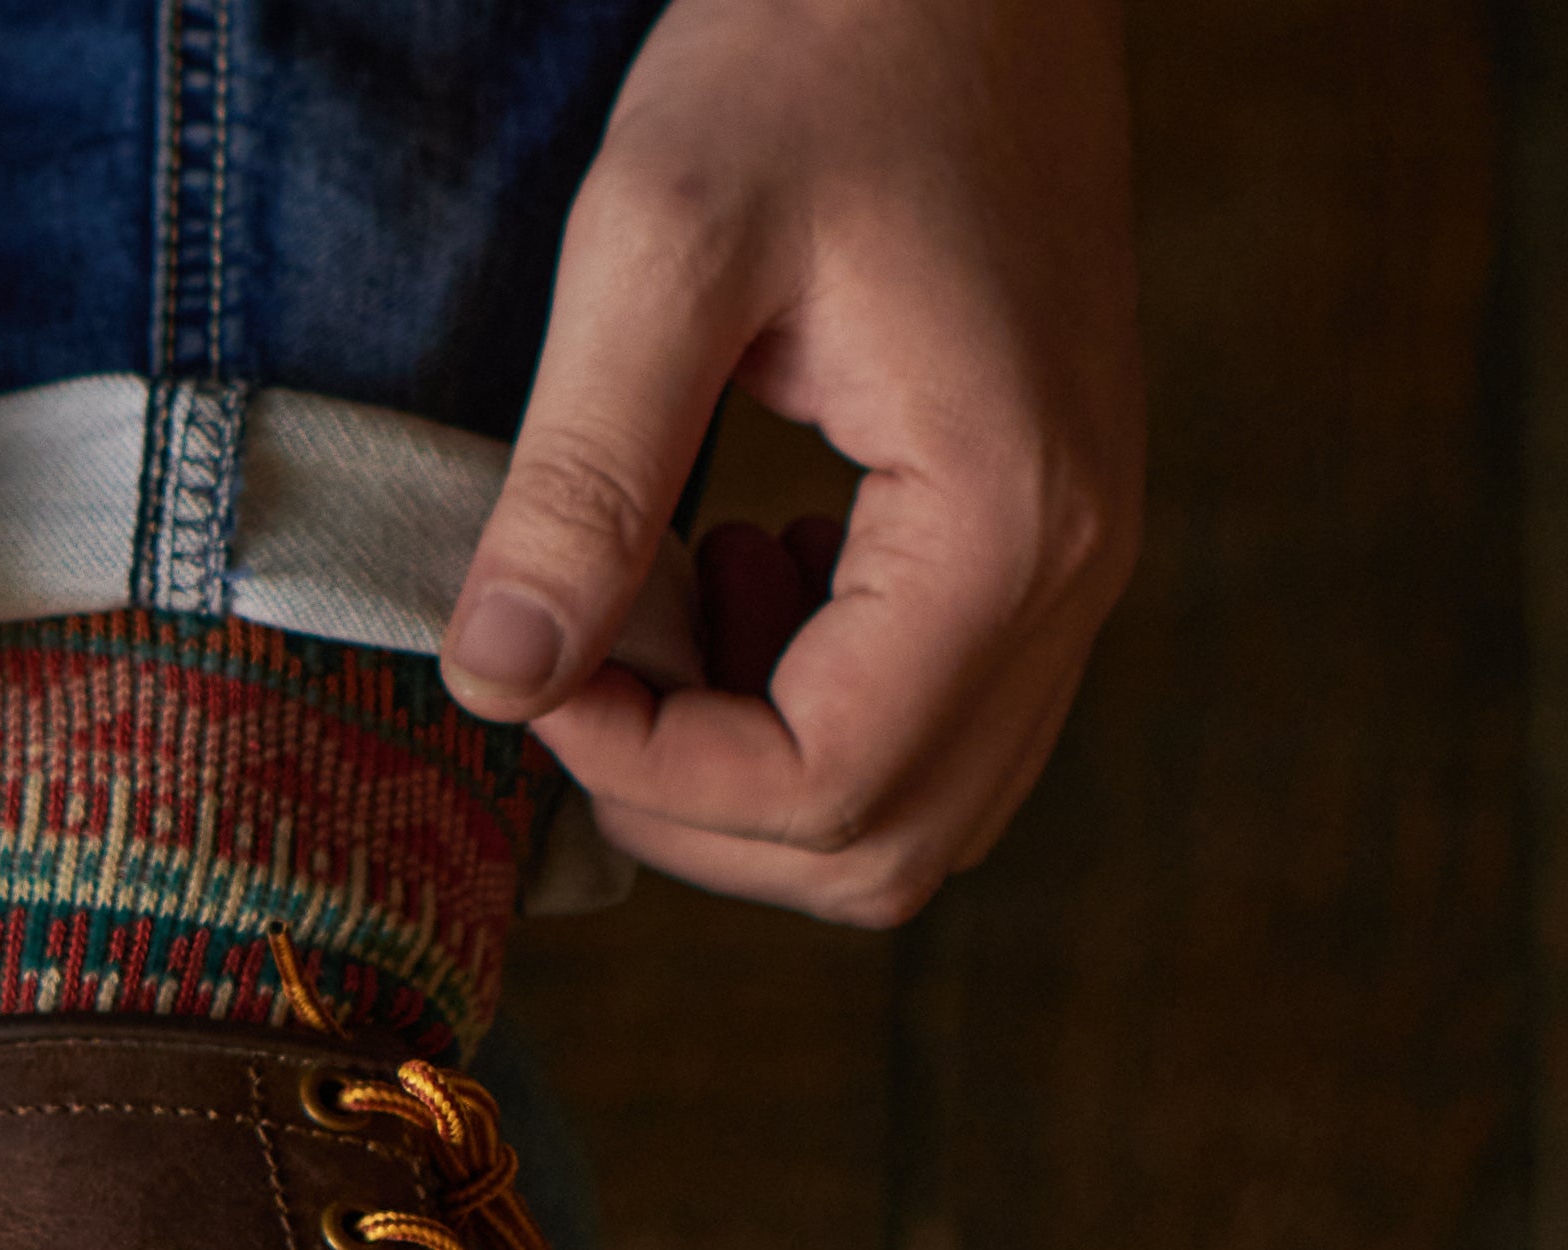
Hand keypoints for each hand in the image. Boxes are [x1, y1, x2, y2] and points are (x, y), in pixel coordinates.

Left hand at [440, 0, 1140, 928]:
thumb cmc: (826, 38)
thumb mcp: (659, 241)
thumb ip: (577, 482)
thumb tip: (492, 683)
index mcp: (1007, 523)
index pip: (823, 786)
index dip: (648, 776)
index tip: (533, 671)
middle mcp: (1074, 580)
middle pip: (876, 851)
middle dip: (698, 807)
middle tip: (581, 669)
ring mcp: (1075, 573)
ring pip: (913, 818)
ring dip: (754, 774)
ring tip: (665, 611)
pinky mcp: (1044, 546)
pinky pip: (936, 733)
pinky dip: (813, 715)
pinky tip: (736, 573)